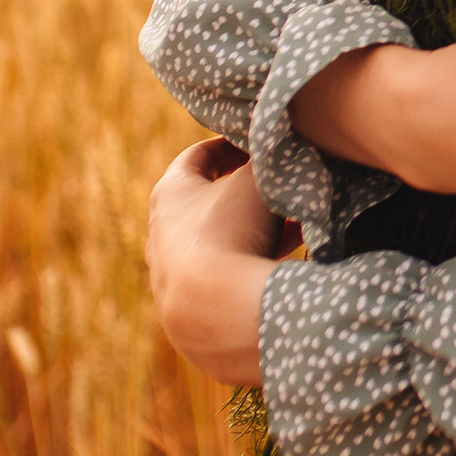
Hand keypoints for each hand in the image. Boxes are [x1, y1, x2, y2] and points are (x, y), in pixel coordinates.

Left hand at [148, 136, 294, 388]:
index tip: (255, 146)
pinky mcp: (189, 312)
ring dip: (253, 233)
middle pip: (207, 202)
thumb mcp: (257, 180)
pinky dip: (248, 267)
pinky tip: (282, 266)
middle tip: (280, 190)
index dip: (230, 146)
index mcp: (169, 194)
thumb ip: (270, 157)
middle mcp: (161, 234)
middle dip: (246, 194)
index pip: (198, 158)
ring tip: (294, 229)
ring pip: (219, 243)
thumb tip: (284, 144)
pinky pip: (223, 278)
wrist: (216, 311)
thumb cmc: (232, 231)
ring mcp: (171, 277)